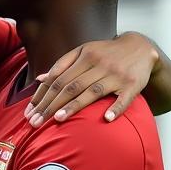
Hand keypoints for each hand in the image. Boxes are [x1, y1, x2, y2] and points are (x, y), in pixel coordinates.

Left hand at [24, 32, 159, 127]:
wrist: (141, 46)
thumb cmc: (106, 53)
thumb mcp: (84, 52)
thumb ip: (62, 65)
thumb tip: (40, 79)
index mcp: (84, 56)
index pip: (58, 79)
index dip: (42, 96)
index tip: (29, 112)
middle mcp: (99, 64)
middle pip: (70, 87)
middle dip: (50, 105)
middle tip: (35, 123)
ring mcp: (116, 75)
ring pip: (92, 91)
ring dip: (75, 106)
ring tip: (58, 119)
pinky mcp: (133, 84)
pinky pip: (124, 98)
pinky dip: (116, 108)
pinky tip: (107, 118)